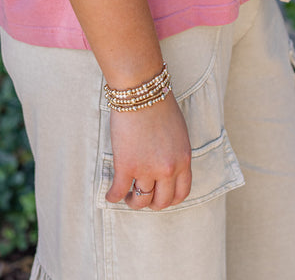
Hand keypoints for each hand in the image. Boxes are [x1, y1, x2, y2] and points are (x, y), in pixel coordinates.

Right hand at [105, 93, 191, 209]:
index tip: (160, 196)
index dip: (169, 199)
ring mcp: (147, 169)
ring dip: (133, 201)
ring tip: (128, 195)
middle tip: (143, 196)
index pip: (181, 193)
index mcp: (183, 160)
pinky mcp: (126, 166)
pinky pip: (118, 191)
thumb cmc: (159, 105)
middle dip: (151, 203)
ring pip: (140, 200)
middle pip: (161, 202)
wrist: (142, 91)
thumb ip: (176, 154)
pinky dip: (113, 196)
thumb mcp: (179, 133)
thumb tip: (169, 168)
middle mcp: (168, 169)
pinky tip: (110, 195)